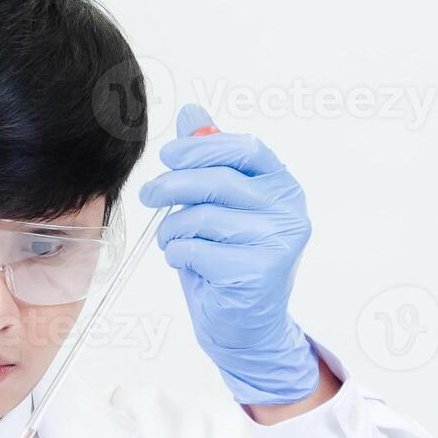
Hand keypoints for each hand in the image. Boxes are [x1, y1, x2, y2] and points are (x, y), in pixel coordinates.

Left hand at [139, 103, 319, 405]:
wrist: (243, 325)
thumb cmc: (229, 260)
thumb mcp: (219, 205)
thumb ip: (211, 159)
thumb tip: (192, 112)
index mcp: (282, 186)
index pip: (245, 148)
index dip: (202, 147)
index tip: (169, 156)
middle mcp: (288, 211)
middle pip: (218, 180)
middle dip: (173, 185)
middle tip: (149, 196)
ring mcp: (277, 243)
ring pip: (203, 217)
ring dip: (173, 228)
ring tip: (171, 241)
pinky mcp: (257, 272)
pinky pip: (198, 249)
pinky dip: (178, 253)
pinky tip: (184, 262)